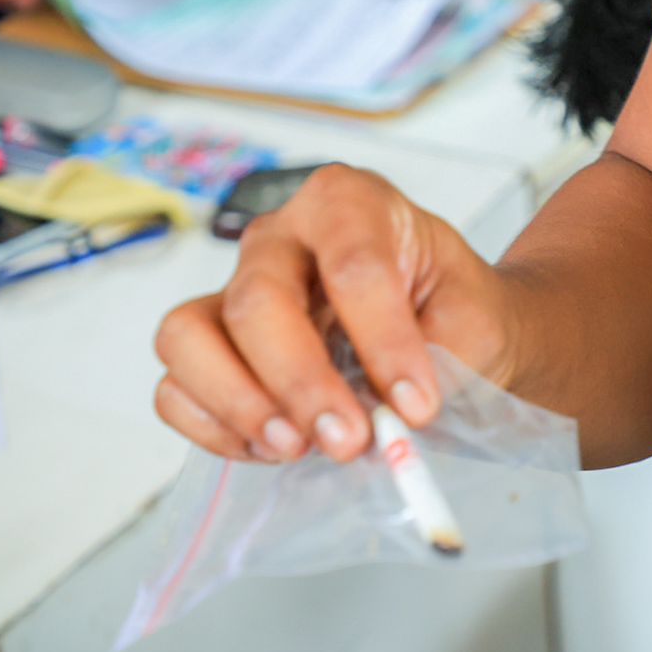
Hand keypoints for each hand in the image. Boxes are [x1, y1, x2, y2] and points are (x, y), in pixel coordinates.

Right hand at [155, 165, 513, 462]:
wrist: (447, 331)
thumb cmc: (455, 312)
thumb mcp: (477, 319)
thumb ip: (442, 358)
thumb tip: (392, 413)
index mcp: (350, 204)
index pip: (352, 265)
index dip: (382, 342)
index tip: (417, 407)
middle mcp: (280, 238)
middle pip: (257, 300)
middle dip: (300, 381)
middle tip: (349, 440)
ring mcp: (233, 289)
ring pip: (187, 336)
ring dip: (239, 403)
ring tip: (297, 447)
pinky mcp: (210, 345)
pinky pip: (175, 385)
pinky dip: (213, 427)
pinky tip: (272, 448)